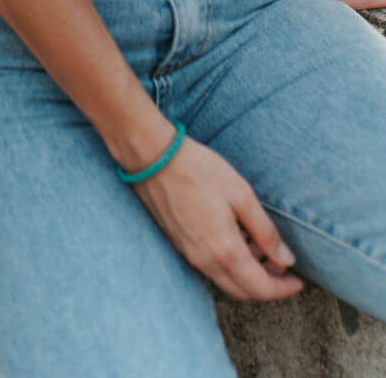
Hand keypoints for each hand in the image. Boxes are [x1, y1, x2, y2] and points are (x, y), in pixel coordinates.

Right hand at [135, 137, 302, 301]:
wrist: (151, 157)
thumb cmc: (197, 169)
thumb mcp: (240, 194)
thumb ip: (264, 230)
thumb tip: (286, 258)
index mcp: (225, 251)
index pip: (261, 288)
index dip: (283, 289)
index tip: (298, 281)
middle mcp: (205, 261)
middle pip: (243, 291)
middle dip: (267, 283)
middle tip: (281, 263)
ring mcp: (188, 254)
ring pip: (225, 280)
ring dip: (247, 272)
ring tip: (259, 244)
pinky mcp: (178, 243)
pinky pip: (209, 266)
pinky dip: (228, 262)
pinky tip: (234, 235)